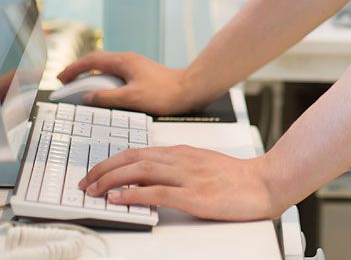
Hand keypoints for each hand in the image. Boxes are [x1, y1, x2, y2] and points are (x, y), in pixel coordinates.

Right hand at [56, 51, 196, 114]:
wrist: (189, 90)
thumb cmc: (164, 93)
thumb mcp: (131, 98)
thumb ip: (106, 98)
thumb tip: (87, 98)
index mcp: (123, 61)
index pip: (91, 61)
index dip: (73, 69)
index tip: (60, 78)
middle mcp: (128, 60)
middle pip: (97, 62)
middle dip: (79, 71)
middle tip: (65, 83)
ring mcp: (135, 66)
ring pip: (107, 68)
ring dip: (92, 77)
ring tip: (80, 90)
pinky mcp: (141, 74)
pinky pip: (116, 75)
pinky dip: (104, 82)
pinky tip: (103, 93)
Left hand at [80, 145, 281, 220]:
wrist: (265, 182)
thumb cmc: (236, 178)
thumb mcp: (201, 165)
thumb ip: (176, 168)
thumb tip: (148, 180)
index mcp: (181, 152)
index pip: (137, 151)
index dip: (111, 161)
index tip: (94, 172)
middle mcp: (181, 160)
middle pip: (133, 158)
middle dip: (104, 169)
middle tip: (85, 183)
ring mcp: (187, 176)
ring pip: (141, 171)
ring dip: (112, 180)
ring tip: (94, 190)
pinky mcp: (195, 195)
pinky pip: (158, 192)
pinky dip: (135, 194)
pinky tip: (120, 198)